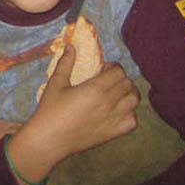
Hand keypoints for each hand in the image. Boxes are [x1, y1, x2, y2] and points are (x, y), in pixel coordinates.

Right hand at [3, 45, 139, 184]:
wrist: (50, 138)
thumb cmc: (50, 109)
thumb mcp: (56, 83)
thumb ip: (65, 63)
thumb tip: (70, 46)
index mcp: (95, 89)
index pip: (118, 72)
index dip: (114, 67)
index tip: (103, 69)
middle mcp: (108, 103)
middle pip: (128, 84)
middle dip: (120, 78)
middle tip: (108, 80)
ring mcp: (113, 119)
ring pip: (134, 101)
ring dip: (128, 94)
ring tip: (116, 93)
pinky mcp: (113, 133)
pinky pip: (133, 121)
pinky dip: (130, 113)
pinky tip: (117, 111)